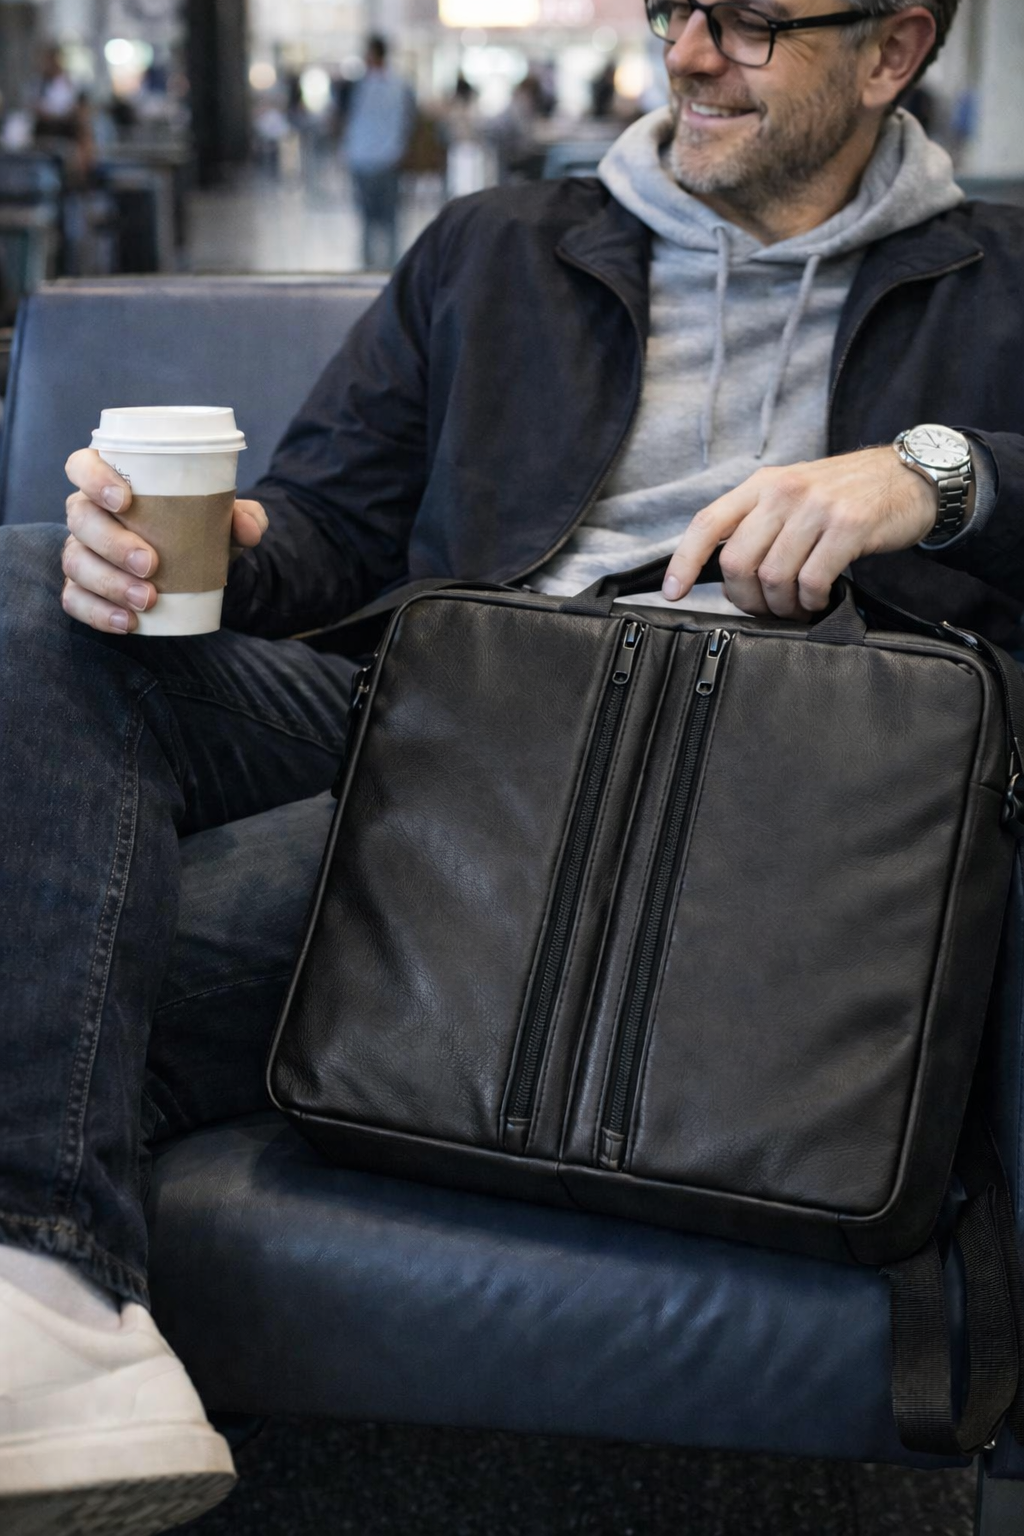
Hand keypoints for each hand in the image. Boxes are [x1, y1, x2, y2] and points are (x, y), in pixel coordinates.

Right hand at [61, 448, 267, 633]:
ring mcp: (82, 551)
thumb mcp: (225, 520)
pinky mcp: (82, 588)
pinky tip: (127, 622)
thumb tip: (250, 527)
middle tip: (151, 564)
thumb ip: (244, 517)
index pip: (83, 466)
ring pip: (77, 562)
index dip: (93, 478)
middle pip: (81, 519)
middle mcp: (88, 513)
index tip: (125, 500)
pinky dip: (98, 613)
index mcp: (110, 482)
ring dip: (110, 583)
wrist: (198, 569)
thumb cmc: (197, 529)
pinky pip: (75, 600)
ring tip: (148, 600)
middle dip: (112, 543)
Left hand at [661, 447, 939, 620]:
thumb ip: (759, 523)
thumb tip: (725, 574)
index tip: (673, 592)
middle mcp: (783, 490)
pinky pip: (811, 581)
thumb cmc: (846, 496)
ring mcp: (816, 507)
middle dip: (746, 599)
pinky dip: (810, 603)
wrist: (910, 478)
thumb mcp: (794, 494)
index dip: (684, 561)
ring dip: (782, 606)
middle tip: (765, 609)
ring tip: (796, 608)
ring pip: (773, 576)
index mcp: (762, 484)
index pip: (708, 522)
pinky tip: (819, 601)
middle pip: (738, 561)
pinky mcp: (848, 526)